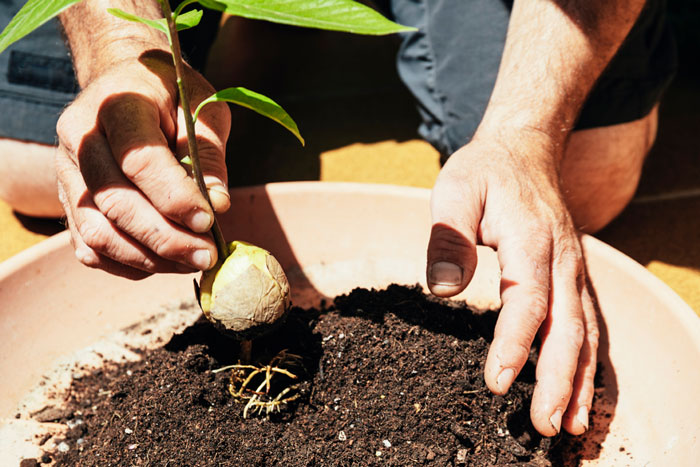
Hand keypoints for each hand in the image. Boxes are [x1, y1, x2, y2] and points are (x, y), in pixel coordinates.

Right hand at [56, 51, 230, 278]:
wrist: (123, 83)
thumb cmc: (170, 94)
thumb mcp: (202, 107)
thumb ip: (209, 153)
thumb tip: (218, 205)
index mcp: (117, 104)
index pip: (139, 160)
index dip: (175, 197)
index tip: (209, 221)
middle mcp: (80, 138)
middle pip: (115, 202)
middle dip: (166, 239)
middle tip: (207, 255)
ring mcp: (68, 172)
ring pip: (97, 232)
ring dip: (148, 259)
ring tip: (191, 262)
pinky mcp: (68, 199)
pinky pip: (89, 247)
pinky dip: (127, 265)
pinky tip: (164, 263)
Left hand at [426, 135, 598, 435]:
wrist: (524, 152)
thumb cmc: (484, 172)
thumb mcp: (454, 190)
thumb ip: (448, 238)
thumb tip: (443, 290)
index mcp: (531, 238)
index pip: (529, 299)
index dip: (515, 342)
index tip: (497, 381)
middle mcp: (562, 259)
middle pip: (567, 326)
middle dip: (557, 379)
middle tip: (544, 424)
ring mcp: (573, 270)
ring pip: (585, 331)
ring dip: (578, 379)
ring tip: (567, 423)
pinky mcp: (572, 278)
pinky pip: (586, 324)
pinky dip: (585, 362)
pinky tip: (577, 391)